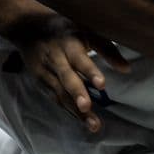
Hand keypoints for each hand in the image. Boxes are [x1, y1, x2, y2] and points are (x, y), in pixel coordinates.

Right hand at [4, 17, 131, 134]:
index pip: (79, 59)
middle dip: (77, 94)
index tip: (102, 84)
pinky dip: (68, 110)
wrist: (27, 28)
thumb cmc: (64, 29)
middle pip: (66, 78)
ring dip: (76, 111)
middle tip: (87, 108)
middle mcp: (56, 58)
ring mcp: (45, 71)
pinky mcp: (40, 81)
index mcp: (68, 43)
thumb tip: (127, 69)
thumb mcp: (85, 30)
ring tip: (93, 125)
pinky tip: (82, 120)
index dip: (90, 71)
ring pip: (61, 93)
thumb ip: (106, 49)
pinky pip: (56, 98)